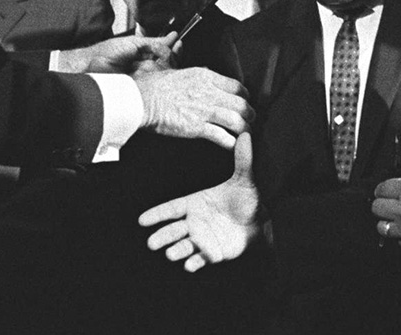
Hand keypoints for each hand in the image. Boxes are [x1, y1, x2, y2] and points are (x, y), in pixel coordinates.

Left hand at [57, 32, 177, 73]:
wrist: (94, 64)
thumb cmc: (108, 53)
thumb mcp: (134, 43)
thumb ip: (154, 42)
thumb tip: (170, 37)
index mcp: (144, 57)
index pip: (163, 55)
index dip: (173, 50)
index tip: (178, 42)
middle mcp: (146, 69)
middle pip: (167, 65)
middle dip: (174, 56)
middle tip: (178, 48)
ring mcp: (145, 80)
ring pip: (164, 75)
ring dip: (170, 64)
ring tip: (171, 54)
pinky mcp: (142, 90)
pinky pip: (157, 85)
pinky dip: (163, 77)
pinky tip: (165, 67)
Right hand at [135, 66, 252, 148]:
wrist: (140, 99)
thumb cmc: (153, 86)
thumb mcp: (178, 70)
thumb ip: (194, 75)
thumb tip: (204, 74)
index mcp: (205, 77)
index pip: (237, 86)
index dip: (244, 96)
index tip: (244, 101)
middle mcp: (209, 92)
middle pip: (242, 104)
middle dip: (250, 114)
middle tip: (249, 119)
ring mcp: (204, 110)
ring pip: (237, 121)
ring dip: (244, 129)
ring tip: (244, 134)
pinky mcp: (197, 127)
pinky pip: (222, 136)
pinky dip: (231, 142)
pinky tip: (232, 145)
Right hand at [139, 132, 260, 271]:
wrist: (259, 221)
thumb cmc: (246, 198)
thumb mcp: (244, 178)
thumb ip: (242, 159)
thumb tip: (246, 135)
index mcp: (195, 203)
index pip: (172, 208)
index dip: (157, 214)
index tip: (141, 220)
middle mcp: (194, 222)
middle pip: (173, 230)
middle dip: (162, 236)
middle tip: (151, 243)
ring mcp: (202, 238)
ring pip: (184, 246)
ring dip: (176, 250)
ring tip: (170, 254)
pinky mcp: (212, 253)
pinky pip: (201, 259)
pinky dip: (195, 263)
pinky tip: (189, 266)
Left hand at [371, 176, 400, 251]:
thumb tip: (392, 190)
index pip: (381, 190)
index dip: (383, 190)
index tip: (386, 192)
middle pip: (377, 208)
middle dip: (383, 204)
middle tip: (390, 204)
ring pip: (382, 227)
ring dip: (388, 222)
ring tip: (397, 218)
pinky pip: (399, 241)